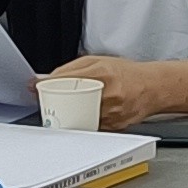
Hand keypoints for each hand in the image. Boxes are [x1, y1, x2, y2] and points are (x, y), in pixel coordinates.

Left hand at [54, 55, 178, 130]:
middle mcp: (107, 92)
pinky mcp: (114, 126)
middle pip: (70, 101)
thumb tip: (48, 77)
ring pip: (79, 118)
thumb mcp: (99, 61)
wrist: (153, 87)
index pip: (67, 78)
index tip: (34, 87)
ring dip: (68, 116)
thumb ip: (72, 68)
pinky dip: (84, 123)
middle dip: (56, 105)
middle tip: (48, 104)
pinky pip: (92, 127)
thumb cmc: (128, 73)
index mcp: (102, 72)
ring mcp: (112, 111)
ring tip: (67, 111)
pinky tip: (87, 117)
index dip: (46, 84)